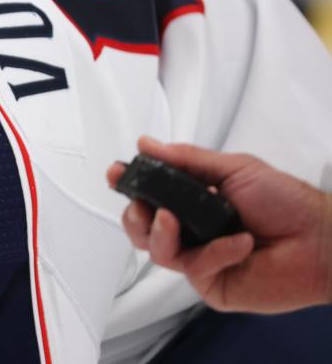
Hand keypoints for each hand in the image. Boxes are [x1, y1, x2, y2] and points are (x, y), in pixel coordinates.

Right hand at [107, 136, 331, 313]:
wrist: (320, 240)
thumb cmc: (287, 203)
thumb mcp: (233, 168)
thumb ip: (186, 159)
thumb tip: (149, 144)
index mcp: (194, 200)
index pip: (150, 193)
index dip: (130, 185)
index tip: (117, 173)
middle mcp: (193, 229)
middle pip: (142, 228)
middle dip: (133, 215)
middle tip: (142, 205)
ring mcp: (200, 257)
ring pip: (157, 250)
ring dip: (162, 234)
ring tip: (174, 220)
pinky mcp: (212, 283)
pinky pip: (193, 268)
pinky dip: (213, 253)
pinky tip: (237, 243)